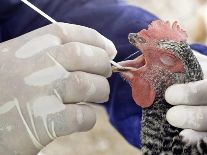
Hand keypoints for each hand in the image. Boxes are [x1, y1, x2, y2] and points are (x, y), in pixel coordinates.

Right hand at [0, 23, 116, 154]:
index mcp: (26, 48)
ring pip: (87, 84)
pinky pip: (82, 116)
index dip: (96, 41)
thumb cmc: (3, 90)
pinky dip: (89, 117)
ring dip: (100, 91)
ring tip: (97, 96)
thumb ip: (48, 54)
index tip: (109, 50)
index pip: (69, 34)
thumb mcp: (15, 60)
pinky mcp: (44, 123)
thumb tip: (103, 50)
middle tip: (103, 75)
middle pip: (83, 55)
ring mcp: (40, 93)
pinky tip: (80, 118)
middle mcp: (34, 66)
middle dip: (102, 65)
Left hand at [165, 51, 206, 142]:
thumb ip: (171, 60)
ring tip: (181, 136)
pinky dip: (199, 145)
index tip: (170, 95)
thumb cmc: (187, 72)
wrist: (190, 86)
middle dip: (196, 117)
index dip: (194, 93)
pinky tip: (184, 143)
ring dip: (198, 135)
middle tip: (171, 116)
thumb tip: (152, 59)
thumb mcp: (182, 62)